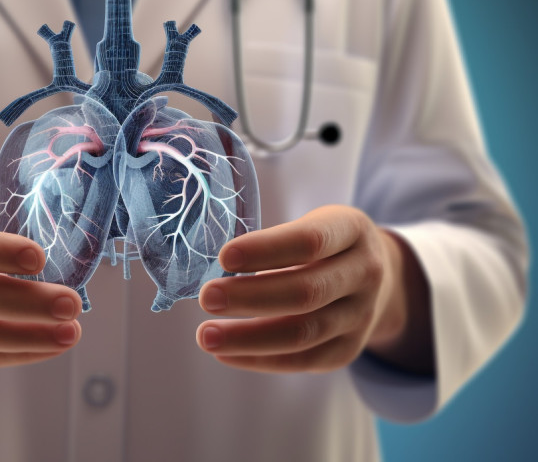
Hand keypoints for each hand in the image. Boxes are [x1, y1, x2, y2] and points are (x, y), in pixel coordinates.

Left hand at [196, 205, 430, 373]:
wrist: (377, 276)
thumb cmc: (325, 244)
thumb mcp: (313, 222)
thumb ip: (274, 240)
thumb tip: (216, 267)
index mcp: (351, 230)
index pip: (310, 241)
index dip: (266, 250)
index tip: (224, 257)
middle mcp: (365, 273)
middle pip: (306, 292)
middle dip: (250, 297)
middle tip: (206, 297)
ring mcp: (361, 315)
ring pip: (303, 334)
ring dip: (248, 337)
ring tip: (206, 336)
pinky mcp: (349, 349)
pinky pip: (302, 360)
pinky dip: (259, 358)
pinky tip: (226, 353)